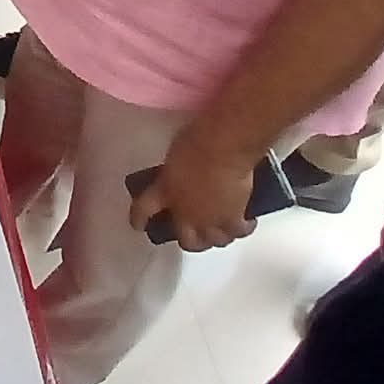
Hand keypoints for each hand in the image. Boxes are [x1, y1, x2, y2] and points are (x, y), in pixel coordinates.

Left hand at [126, 131, 258, 251]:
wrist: (222, 149)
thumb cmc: (194, 142)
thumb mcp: (174, 158)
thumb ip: (174, 173)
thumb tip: (180, 175)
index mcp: (164, 192)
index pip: (143, 210)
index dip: (139, 219)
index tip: (137, 225)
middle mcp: (185, 212)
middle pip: (187, 240)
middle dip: (190, 240)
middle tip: (194, 235)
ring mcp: (210, 220)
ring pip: (214, 241)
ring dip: (216, 237)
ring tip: (221, 230)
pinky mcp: (233, 219)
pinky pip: (238, 232)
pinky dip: (243, 228)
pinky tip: (246, 223)